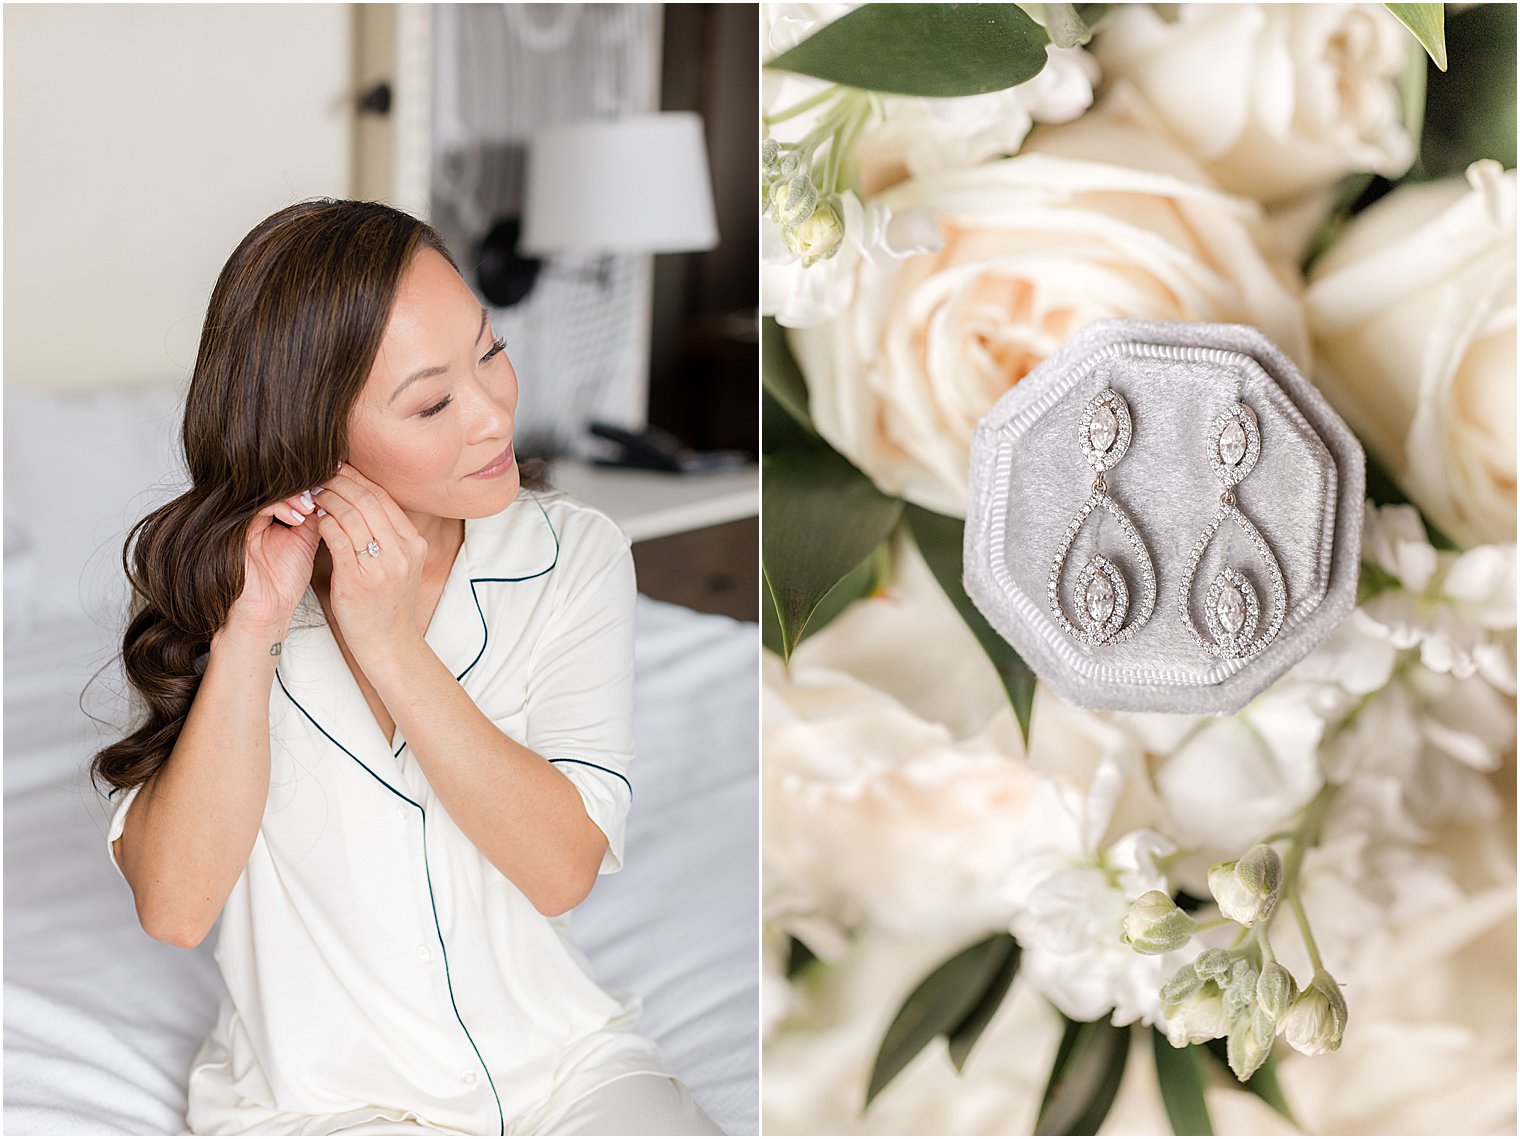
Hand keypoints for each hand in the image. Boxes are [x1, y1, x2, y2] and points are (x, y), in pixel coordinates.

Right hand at [226, 489, 323, 635]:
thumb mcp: (307, 540)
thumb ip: (317, 515)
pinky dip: (280, 506)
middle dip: (305, 487)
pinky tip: (298, 518)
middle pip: (278, 485)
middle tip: (324, 493)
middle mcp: (254, 514)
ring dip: (294, 495)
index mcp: (270, 515)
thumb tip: (336, 491)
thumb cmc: (284, 580)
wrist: (267, 608)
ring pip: (268, 491)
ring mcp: (243, 520)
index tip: (333, 488)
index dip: (312, 486)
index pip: (290, 487)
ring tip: (312, 508)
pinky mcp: (234, 528)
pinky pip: (256, 505)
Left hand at [311, 463, 429, 659]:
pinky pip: (337, 538)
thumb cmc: (387, 604)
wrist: (389, 644)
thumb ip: (387, 535)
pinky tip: (314, 518)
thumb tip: (360, 501)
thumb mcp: (400, 565)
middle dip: (340, 481)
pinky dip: (323, 522)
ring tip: (312, 493)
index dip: (358, 479)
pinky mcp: (358, 580)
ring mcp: (382, 566)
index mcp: (415, 543)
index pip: (384, 498)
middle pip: (368, 500)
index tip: (338, 468)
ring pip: (352, 515)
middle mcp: (402, 551)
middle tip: (319, 472)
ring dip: (328, 499)